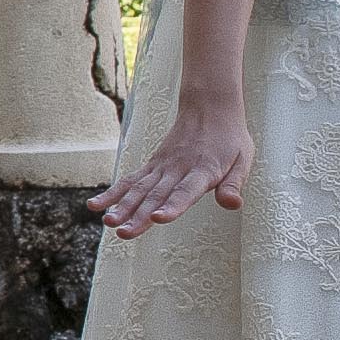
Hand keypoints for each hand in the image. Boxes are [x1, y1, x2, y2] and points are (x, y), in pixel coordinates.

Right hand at [89, 99, 251, 236]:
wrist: (209, 107)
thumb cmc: (229, 138)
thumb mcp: (243, 160)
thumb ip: (233, 184)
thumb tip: (232, 205)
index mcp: (203, 170)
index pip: (185, 192)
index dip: (173, 206)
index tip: (158, 218)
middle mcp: (178, 169)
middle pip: (156, 195)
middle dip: (139, 216)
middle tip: (123, 232)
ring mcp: (162, 167)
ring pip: (139, 189)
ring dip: (123, 207)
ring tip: (108, 222)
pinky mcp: (152, 165)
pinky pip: (130, 180)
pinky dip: (113, 193)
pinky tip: (97, 206)